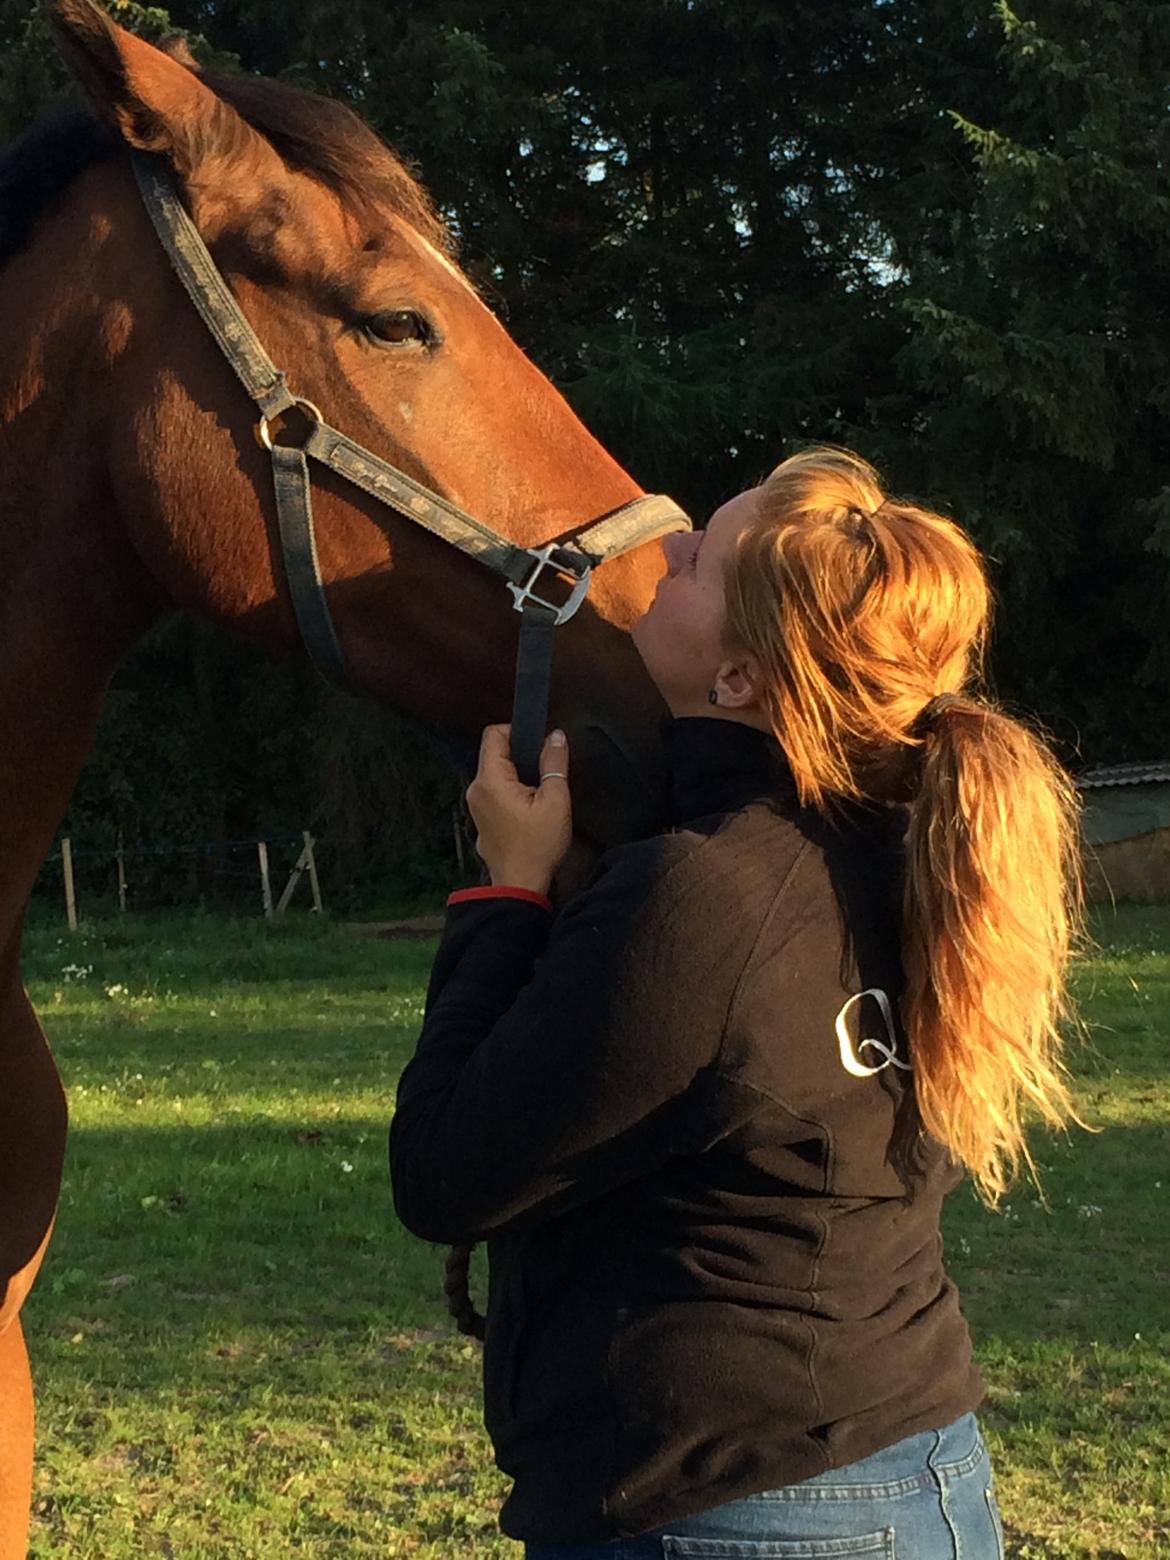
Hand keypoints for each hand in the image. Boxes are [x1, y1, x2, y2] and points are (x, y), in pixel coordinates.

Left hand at [465, 725, 572, 894]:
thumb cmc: (538, 846)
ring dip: (518, 777)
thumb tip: (555, 736)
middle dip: (521, 756)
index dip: (517, 731)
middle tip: (546, 774)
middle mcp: (476, 790)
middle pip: (495, 754)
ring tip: (540, 796)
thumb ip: (554, 764)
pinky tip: (529, 812)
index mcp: (490, 780)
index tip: (539, 745)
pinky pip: (495, 794)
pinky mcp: (481, 820)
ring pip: (497, 775)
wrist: (519, 887)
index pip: (493, 734)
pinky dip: (512, 794)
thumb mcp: (556, 801)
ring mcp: (476, 806)